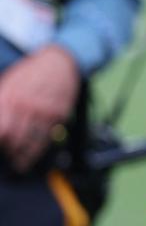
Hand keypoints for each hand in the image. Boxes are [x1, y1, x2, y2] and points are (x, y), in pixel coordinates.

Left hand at [0, 45, 80, 172]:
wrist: (59, 62)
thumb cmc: (31, 72)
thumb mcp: (9, 83)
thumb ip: (1, 101)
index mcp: (10, 97)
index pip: (2, 129)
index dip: (1, 140)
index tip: (1, 144)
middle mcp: (28, 106)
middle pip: (15, 138)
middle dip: (10, 150)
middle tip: (8, 155)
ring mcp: (45, 111)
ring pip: (32, 141)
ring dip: (23, 156)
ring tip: (18, 163)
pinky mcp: (59, 115)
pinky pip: (47, 137)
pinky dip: (38, 150)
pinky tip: (32, 155)